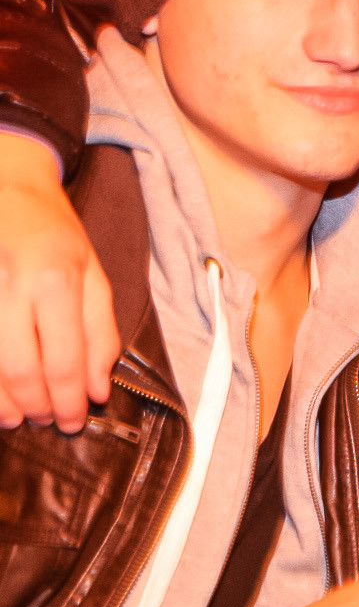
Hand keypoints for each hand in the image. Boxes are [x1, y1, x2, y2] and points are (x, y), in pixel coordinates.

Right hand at [0, 134, 116, 431]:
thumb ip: (101, 333)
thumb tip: (99, 390)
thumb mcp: (93, 273)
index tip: (75, 421)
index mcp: (55, 279)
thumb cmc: (53, 233)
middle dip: (37, 407)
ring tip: (17, 418)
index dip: (70, 401)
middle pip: (20, 370)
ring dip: (2, 404)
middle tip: (47, 422)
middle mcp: (10, 285)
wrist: (4, 185)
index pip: (64, 361)